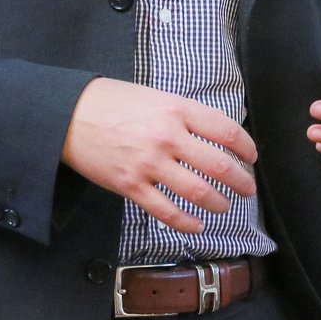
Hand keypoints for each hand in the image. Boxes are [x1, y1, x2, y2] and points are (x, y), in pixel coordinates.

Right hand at [61, 77, 258, 233]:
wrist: (69, 115)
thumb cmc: (110, 102)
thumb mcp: (153, 95)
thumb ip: (182, 114)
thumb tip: (211, 135)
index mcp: (176, 109)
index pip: (226, 131)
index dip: (247, 147)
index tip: (251, 157)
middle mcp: (168, 136)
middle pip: (219, 165)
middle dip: (241, 181)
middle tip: (247, 188)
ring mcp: (150, 164)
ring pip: (198, 192)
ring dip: (219, 203)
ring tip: (224, 206)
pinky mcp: (132, 186)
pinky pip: (167, 212)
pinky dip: (188, 222)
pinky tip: (197, 224)